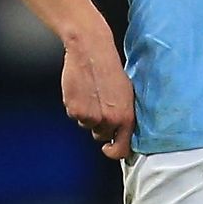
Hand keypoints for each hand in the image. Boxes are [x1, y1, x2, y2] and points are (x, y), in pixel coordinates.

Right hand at [61, 28, 135, 159]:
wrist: (92, 51)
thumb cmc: (111, 70)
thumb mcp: (127, 94)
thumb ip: (124, 115)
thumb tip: (120, 131)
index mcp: (126, 117)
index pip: (121, 149)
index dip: (114, 151)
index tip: (108, 148)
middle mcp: (109, 120)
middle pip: (101, 135)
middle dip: (100, 124)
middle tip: (99, 104)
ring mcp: (91, 117)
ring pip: (86, 125)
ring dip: (87, 114)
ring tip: (91, 94)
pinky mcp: (75, 110)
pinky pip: (74, 116)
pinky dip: (76, 106)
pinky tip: (82, 91)